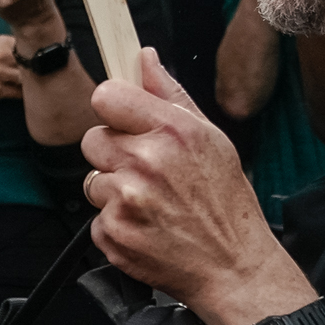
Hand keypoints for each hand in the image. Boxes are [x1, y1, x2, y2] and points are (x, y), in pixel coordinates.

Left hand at [81, 46, 306, 324]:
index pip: (106, 96)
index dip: (112, 108)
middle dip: (114, 153)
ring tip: (151, 202)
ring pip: (92, 179)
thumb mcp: (211, 139)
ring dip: (114, 190)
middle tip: (146, 171)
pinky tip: (146, 225)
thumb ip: (170, 96)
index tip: (123, 119)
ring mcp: (127, 199)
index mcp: (173, 132)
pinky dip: (115, 222)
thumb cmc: (225, 202)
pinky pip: (95, 216)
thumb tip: (143, 58)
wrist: (233, 266)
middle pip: (92, 139)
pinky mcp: (113, 232)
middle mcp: (146, 162)